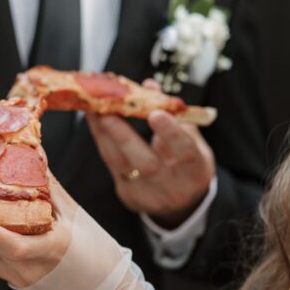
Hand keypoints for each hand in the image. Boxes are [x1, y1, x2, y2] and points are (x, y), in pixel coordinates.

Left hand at [86, 108, 214, 228]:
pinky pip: (111, 164)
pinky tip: (94, 121)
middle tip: (108, 110)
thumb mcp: (193, 140)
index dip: (171, 133)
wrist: (181, 203)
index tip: (155, 113)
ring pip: (121, 164)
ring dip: (104, 133)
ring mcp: (147, 195)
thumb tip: (150, 86)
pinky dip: (102, 140)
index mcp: (196, 171)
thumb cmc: (188, 164)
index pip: (186, 152)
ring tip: (93, 108)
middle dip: (125, 136)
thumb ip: (173, 114)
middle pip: (147, 165)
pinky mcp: (127, 195)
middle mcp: (173, 188)